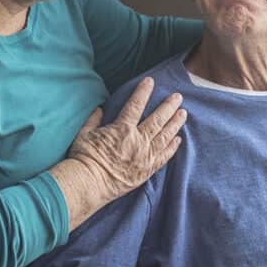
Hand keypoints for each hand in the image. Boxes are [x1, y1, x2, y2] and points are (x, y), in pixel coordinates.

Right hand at [67, 77, 186, 201]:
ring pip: (165, 136)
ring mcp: (145, 156)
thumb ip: (93, 120)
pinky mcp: (147, 170)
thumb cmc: (84, 158)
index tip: (150, 81)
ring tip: (183, 113)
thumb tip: (99, 109)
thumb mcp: (84, 134)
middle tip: (178, 97)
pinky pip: (164, 156)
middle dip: (169, 106)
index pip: (136, 105)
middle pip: (157, 119)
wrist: (89, 185)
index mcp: (122, 129)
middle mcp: (138, 141)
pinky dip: (172, 147)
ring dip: (175, 123)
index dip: (143, 92)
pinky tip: (178, 140)